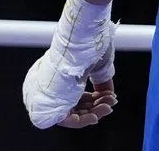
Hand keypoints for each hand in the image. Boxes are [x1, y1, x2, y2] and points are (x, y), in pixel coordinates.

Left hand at [22, 0, 118, 128]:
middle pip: (75, 107)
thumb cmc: (89, 45)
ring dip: (92, 113)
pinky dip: (81, 120)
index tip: (109, 98)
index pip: (76, 97)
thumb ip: (102, 83)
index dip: (94, 100)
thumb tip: (109, 95)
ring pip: (72, 115)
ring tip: (107, 106)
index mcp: (61, 78)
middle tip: (111, 103)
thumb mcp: (99, 66)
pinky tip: (96, 115)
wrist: (81, 38)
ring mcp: (49, 97)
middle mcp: (53, 89)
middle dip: (96, 107)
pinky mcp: (48, 104)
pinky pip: (65, 119)